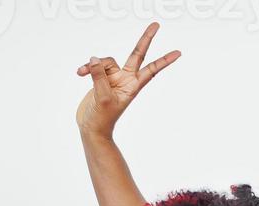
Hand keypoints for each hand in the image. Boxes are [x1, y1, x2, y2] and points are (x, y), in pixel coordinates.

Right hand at [75, 22, 180, 138]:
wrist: (92, 128)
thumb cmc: (103, 119)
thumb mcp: (103, 97)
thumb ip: (100, 76)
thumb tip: (95, 58)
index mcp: (133, 85)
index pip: (152, 69)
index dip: (164, 60)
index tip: (178, 53)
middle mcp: (125, 78)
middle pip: (137, 54)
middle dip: (145, 40)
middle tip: (157, 25)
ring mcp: (113, 77)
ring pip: (106, 60)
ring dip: (93, 64)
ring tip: (82, 72)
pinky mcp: (101, 78)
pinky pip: (95, 65)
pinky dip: (87, 67)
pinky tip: (80, 73)